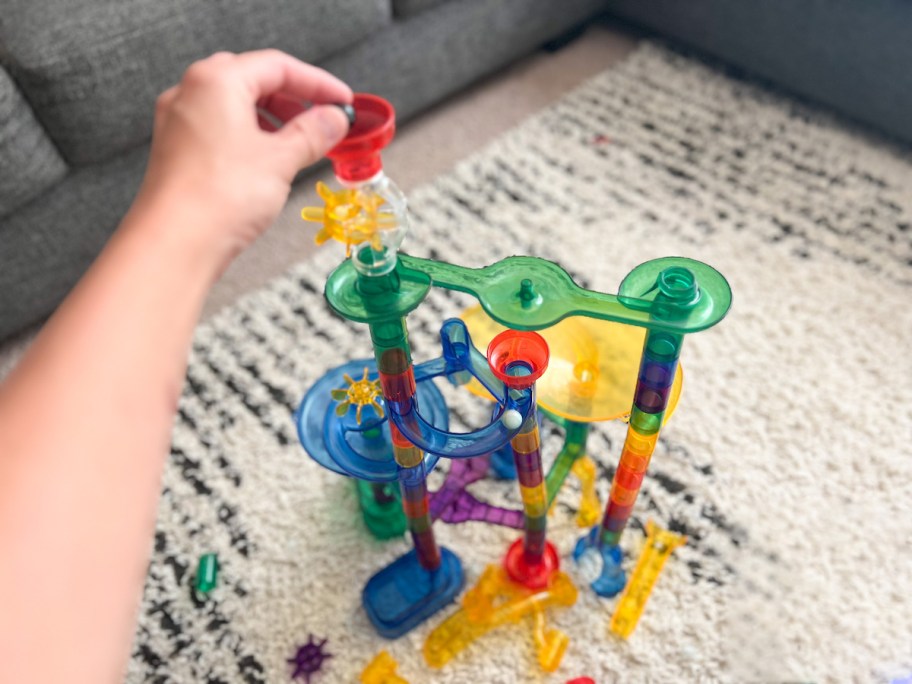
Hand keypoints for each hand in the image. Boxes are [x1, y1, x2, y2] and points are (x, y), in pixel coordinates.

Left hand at [137, 50, 351, 264]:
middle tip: (323, 120)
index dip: (317, 83)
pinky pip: (219, 130)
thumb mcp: (281, 159)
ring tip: (300, 144)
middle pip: (253, 80)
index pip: (276, 66)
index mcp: (215, 81)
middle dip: (293, 99)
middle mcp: (190, 93)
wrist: (175, 244)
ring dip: (272, 120)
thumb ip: (312, 133)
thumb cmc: (219, 196)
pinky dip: (249, 137)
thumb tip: (333, 119)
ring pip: (234, 106)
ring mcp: (179, 123)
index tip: (342, 100)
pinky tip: (268, 161)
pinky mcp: (176, 151)